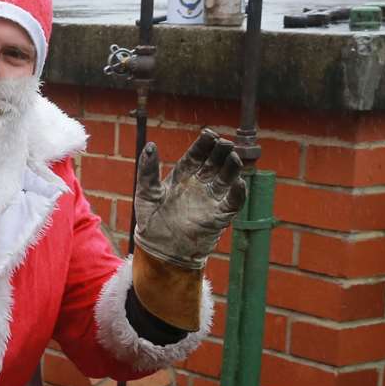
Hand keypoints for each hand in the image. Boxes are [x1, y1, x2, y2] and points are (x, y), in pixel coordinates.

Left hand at [133, 129, 245, 270]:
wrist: (160, 251)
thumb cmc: (151, 222)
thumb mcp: (146, 194)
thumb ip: (147, 171)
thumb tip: (149, 145)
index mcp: (183, 175)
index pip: (197, 154)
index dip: (204, 144)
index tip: (209, 134)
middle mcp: (200, 184)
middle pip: (215, 162)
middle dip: (221, 151)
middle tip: (225, 144)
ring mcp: (211, 198)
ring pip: (227, 177)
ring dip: (232, 167)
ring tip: (233, 157)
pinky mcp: (219, 215)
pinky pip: (233, 201)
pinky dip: (238, 192)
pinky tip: (238, 183)